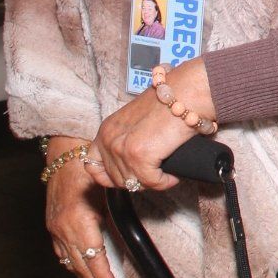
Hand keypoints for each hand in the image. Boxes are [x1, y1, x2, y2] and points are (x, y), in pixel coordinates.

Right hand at [45, 146, 116, 277]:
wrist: (63, 152)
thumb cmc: (87, 167)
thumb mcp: (107, 192)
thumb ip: (115, 218)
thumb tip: (130, 238)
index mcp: (77, 221)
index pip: (92, 259)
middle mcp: (62, 228)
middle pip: (80, 266)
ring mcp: (54, 228)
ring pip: (70, 262)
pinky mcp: (52, 226)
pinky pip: (62, 253)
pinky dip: (74, 265)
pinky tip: (83, 272)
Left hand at [92, 58, 215, 191]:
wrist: (185, 93)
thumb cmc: (168, 104)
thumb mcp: (136, 121)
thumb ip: (125, 139)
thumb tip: (129, 166)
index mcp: (106, 130)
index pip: (92, 166)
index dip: (109, 179)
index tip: (128, 179)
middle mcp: (109, 139)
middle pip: (115, 179)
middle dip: (136, 181)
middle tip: (155, 174)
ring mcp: (122, 149)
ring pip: (133, 184)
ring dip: (152, 182)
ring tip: (166, 173)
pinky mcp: (139, 156)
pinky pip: (151, 182)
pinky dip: (164, 183)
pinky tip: (173, 176)